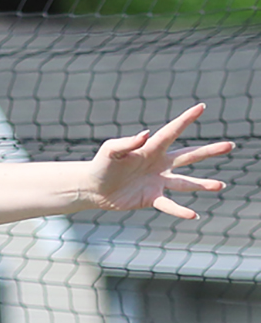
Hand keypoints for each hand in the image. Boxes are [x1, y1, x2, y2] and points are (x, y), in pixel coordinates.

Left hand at [87, 103, 233, 218]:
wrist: (92, 187)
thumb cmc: (100, 165)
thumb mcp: (110, 150)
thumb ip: (127, 142)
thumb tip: (145, 134)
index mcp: (150, 148)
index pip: (172, 131)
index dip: (186, 119)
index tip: (202, 107)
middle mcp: (158, 164)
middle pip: (188, 156)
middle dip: (209, 151)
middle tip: (230, 145)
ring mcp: (157, 181)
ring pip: (185, 182)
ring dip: (202, 184)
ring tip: (221, 185)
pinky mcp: (151, 198)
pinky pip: (169, 205)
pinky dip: (180, 211)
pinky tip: (193, 215)